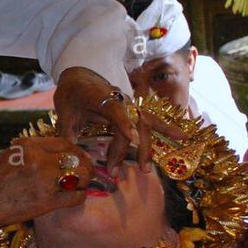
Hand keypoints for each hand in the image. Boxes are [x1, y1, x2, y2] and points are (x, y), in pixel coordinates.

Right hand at [0, 134, 94, 232]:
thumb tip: (56, 158)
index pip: (64, 143)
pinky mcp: (45, 201)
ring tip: (80, 186)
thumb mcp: (9, 157)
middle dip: (85, 166)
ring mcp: (43, 180)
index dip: (76, 152)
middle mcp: (37, 159)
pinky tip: (72, 198)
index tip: (78, 159)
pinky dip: (78, 197)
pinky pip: (75, 197)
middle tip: (85, 174)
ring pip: (80, 176)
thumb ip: (32, 154)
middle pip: (77, 158)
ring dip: (84, 182)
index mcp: (28, 146)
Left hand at [54, 65, 182, 174]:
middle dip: (131, 148)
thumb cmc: (72, 93)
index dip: (125, 124)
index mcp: (103, 97)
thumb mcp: (64, 111)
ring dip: (146, 147)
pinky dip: (167, 129)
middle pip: (134, 123)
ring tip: (145, 169)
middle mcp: (122, 101)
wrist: (81, 75)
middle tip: (118, 171)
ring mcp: (131, 105)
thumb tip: (68, 153)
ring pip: (145, 125)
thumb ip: (67, 132)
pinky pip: (152, 121)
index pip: (117, 111)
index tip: (133, 139)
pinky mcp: (135, 110)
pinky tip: (183, 137)